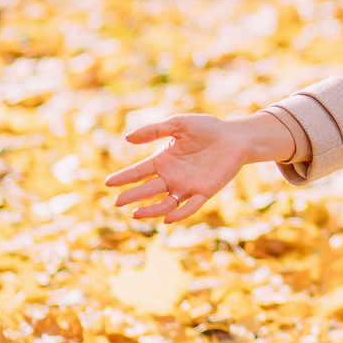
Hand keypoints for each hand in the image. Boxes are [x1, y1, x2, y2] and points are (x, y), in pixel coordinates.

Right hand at [106, 112, 294, 223]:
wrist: (235, 137)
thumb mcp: (178, 125)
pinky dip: (179, 213)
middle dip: (132, 196)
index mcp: (164, 160)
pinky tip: (167, 218)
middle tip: (117, 202)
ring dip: (151, 210)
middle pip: (148, 189)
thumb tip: (127, 138)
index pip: (139, 172)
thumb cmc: (206, 129)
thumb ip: (153, 131)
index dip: (124, 178)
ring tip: (136, 214)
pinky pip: (190, 206)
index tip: (108, 183)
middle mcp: (172, 176)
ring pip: (165, 203)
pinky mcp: (204, 192)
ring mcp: (187, 186)